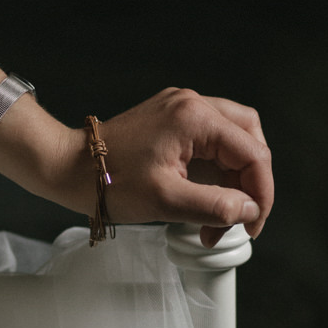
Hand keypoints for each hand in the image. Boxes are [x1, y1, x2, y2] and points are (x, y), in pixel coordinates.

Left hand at [46, 88, 273, 248]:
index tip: (251, 223)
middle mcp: (192, 104)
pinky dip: (215, 169)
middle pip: (249, 138)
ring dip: (234, 177)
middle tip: (241, 215)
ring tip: (220, 212)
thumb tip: (248, 210)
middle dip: (251, 182)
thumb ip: (214, 206)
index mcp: (195, 118)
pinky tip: (205, 195)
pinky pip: (210, 139)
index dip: (260, 193)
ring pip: (233, 138)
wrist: (68, 167)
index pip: (252, 153)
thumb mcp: (166, 201)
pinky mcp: (171, 118)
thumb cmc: (108, 180)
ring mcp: (181, 108)